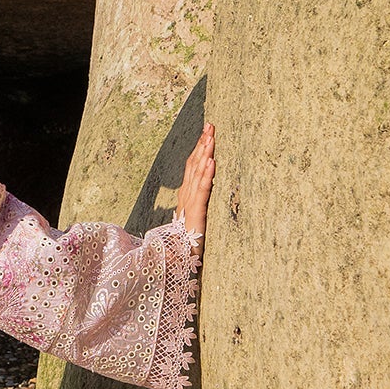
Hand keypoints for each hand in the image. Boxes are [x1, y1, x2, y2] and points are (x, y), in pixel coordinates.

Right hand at [178, 123, 214, 239]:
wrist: (177, 263)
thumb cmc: (185, 244)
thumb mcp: (192, 220)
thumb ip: (195, 207)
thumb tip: (202, 195)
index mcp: (186, 197)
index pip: (192, 168)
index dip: (198, 149)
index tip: (206, 133)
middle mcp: (186, 196)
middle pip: (194, 165)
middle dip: (202, 144)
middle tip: (211, 125)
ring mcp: (190, 204)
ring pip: (198, 174)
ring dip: (205, 153)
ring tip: (211, 136)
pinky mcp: (196, 213)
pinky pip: (202, 191)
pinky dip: (206, 175)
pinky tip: (212, 161)